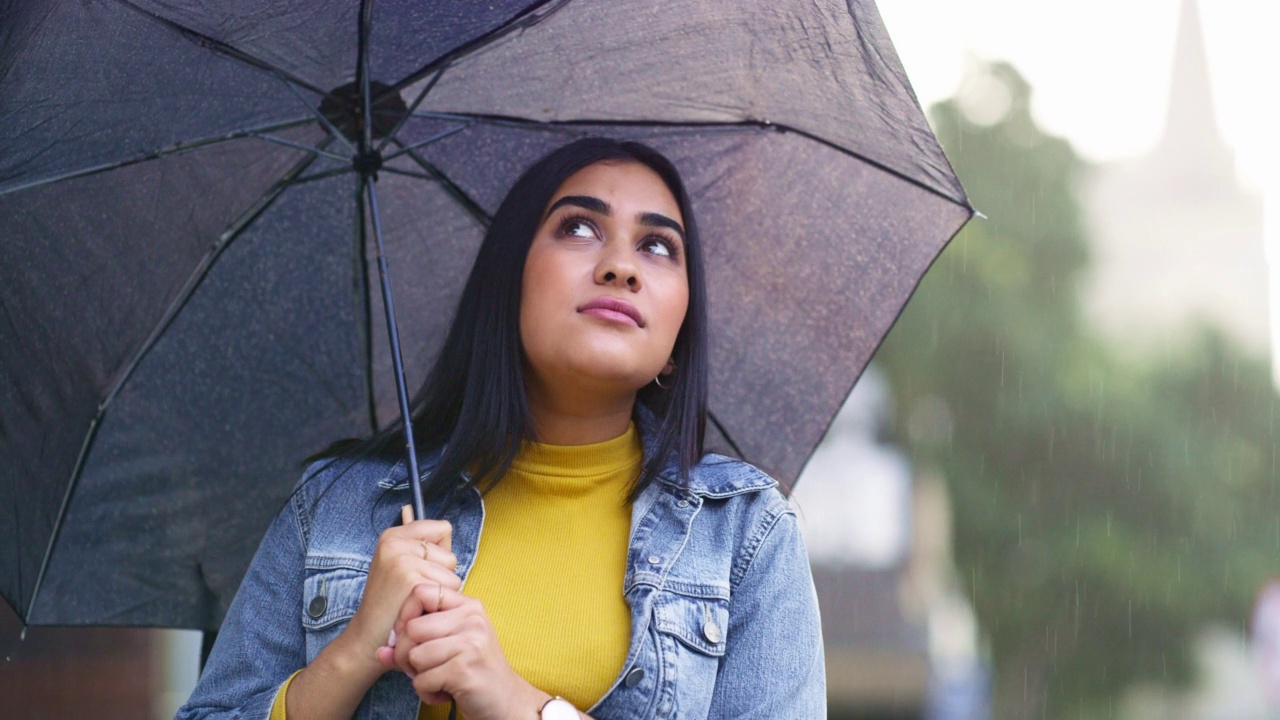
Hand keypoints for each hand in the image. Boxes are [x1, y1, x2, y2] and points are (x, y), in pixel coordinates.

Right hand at [341, 506, 460, 664]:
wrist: (368, 638)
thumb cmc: (392, 604)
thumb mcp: (400, 567)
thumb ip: (424, 547)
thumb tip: (447, 526)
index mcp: (392, 536)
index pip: (443, 529)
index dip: (440, 554)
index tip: (419, 571)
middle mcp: (394, 542)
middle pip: (450, 554)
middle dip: (441, 575)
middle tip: (414, 592)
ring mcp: (401, 560)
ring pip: (452, 573)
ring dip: (440, 591)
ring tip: (416, 601)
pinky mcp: (411, 580)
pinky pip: (449, 588)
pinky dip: (439, 604)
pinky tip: (418, 610)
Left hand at [376, 583, 547, 719]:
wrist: (507, 701)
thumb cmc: (474, 670)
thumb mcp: (448, 647)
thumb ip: (415, 643)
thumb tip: (380, 650)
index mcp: (468, 606)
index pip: (420, 592)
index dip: (405, 615)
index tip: (410, 637)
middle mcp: (472, 619)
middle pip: (410, 628)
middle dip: (407, 655)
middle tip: (423, 668)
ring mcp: (471, 643)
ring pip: (414, 656)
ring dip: (418, 676)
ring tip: (438, 679)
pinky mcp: (464, 670)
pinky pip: (422, 680)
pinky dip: (427, 692)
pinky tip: (445, 692)